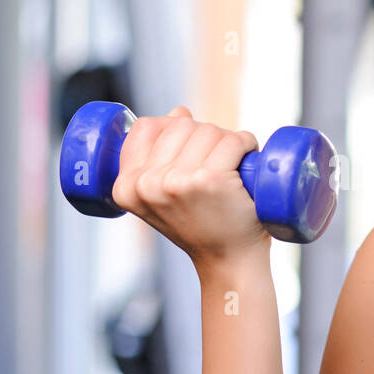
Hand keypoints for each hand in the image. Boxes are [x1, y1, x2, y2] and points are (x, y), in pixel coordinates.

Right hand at [111, 106, 270, 267]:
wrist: (227, 261)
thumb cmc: (200, 225)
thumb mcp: (162, 195)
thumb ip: (157, 157)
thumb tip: (178, 112)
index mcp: (126, 187)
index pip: (146, 127)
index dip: (173, 131)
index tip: (188, 154)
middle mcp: (147, 184)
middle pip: (181, 124)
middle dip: (203, 136)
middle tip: (215, 165)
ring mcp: (178, 181)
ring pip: (208, 130)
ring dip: (226, 141)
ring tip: (230, 166)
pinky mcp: (210, 179)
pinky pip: (233, 140)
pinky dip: (246, 144)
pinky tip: (246, 159)